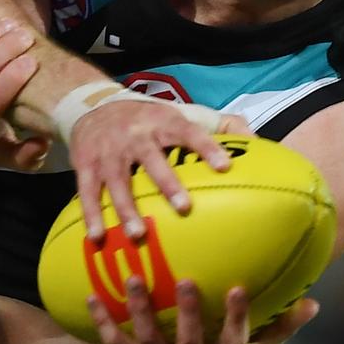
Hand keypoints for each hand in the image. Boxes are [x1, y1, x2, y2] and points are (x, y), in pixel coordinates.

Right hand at [69, 102, 250, 240]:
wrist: (92, 106)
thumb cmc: (148, 119)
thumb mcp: (180, 112)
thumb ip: (219, 125)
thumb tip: (257, 141)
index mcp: (163, 122)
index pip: (188, 131)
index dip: (206, 147)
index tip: (224, 166)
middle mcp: (136, 135)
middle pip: (152, 159)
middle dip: (167, 182)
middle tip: (184, 208)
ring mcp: (108, 151)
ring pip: (118, 180)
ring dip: (126, 208)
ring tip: (138, 234)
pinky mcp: (85, 164)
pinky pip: (87, 191)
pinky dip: (92, 214)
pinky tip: (99, 237)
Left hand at [91, 278, 317, 343]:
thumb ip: (279, 330)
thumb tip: (314, 302)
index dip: (236, 319)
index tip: (238, 289)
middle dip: (189, 315)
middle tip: (188, 280)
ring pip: (147, 343)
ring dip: (140, 311)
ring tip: (133, 277)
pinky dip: (103, 323)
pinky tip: (91, 296)